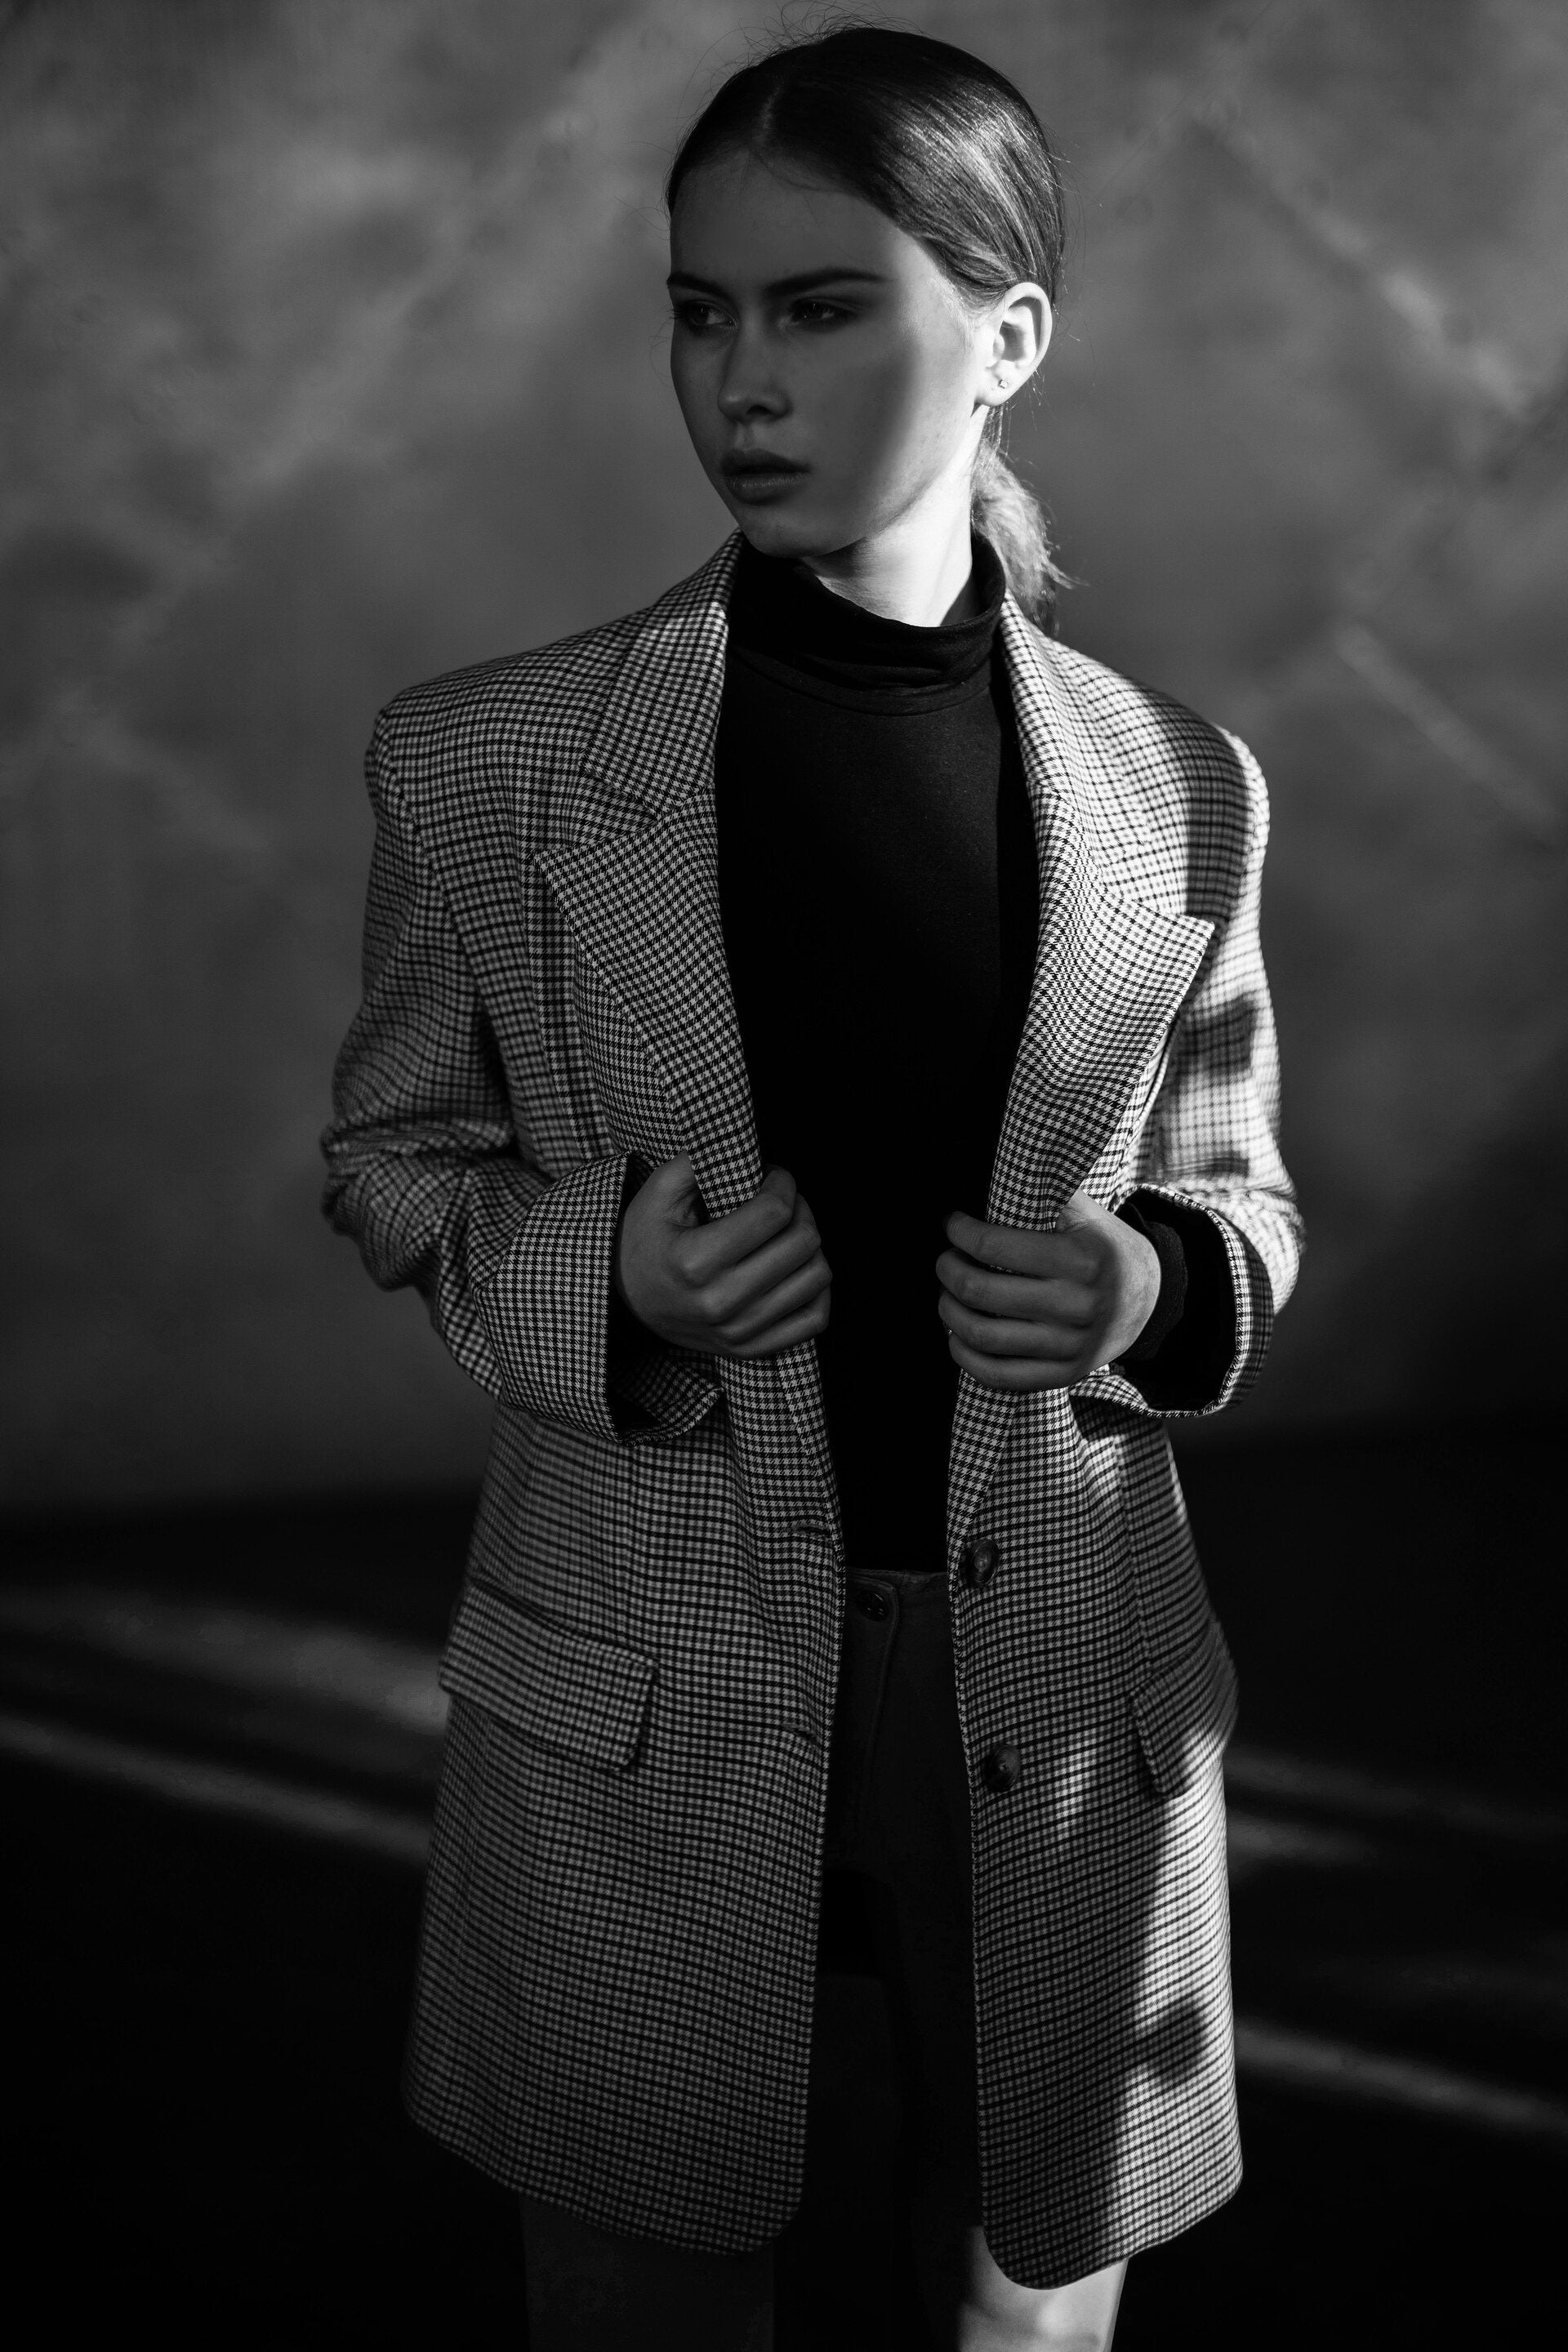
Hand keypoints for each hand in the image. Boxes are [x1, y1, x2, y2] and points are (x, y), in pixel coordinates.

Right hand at [614, 1154, 831, 1358]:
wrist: (622, 1300)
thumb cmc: (644, 1240)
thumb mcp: (657, 1193)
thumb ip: (697, 1161)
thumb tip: (741, 1144)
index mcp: (695, 1261)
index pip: (774, 1213)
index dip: (783, 1183)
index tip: (772, 1175)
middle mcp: (720, 1302)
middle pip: (803, 1243)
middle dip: (801, 1209)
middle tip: (782, 1201)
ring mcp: (738, 1331)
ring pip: (817, 1278)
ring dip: (810, 1246)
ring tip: (787, 1233)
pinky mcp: (750, 1349)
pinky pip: (814, 1320)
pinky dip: (815, 1290)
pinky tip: (794, 1270)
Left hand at [935, 1189, 1160, 1391]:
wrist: (1151, 1299)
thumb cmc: (1104, 1248)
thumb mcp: (1087, 1213)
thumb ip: (1047, 1193)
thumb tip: (997, 1176)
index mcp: (1081, 1260)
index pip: (994, 1245)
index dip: (960, 1233)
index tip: (952, 1224)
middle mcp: (1077, 1305)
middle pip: (981, 1291)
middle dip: (949, 1271)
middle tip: (945, 1261)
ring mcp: (1071, 1345)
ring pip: (984, 1337)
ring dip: (950, 1314)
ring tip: (947, 1297)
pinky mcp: (1065, 1374)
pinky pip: (1001, 1376)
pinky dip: (967, 1358)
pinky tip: (956, 1338)